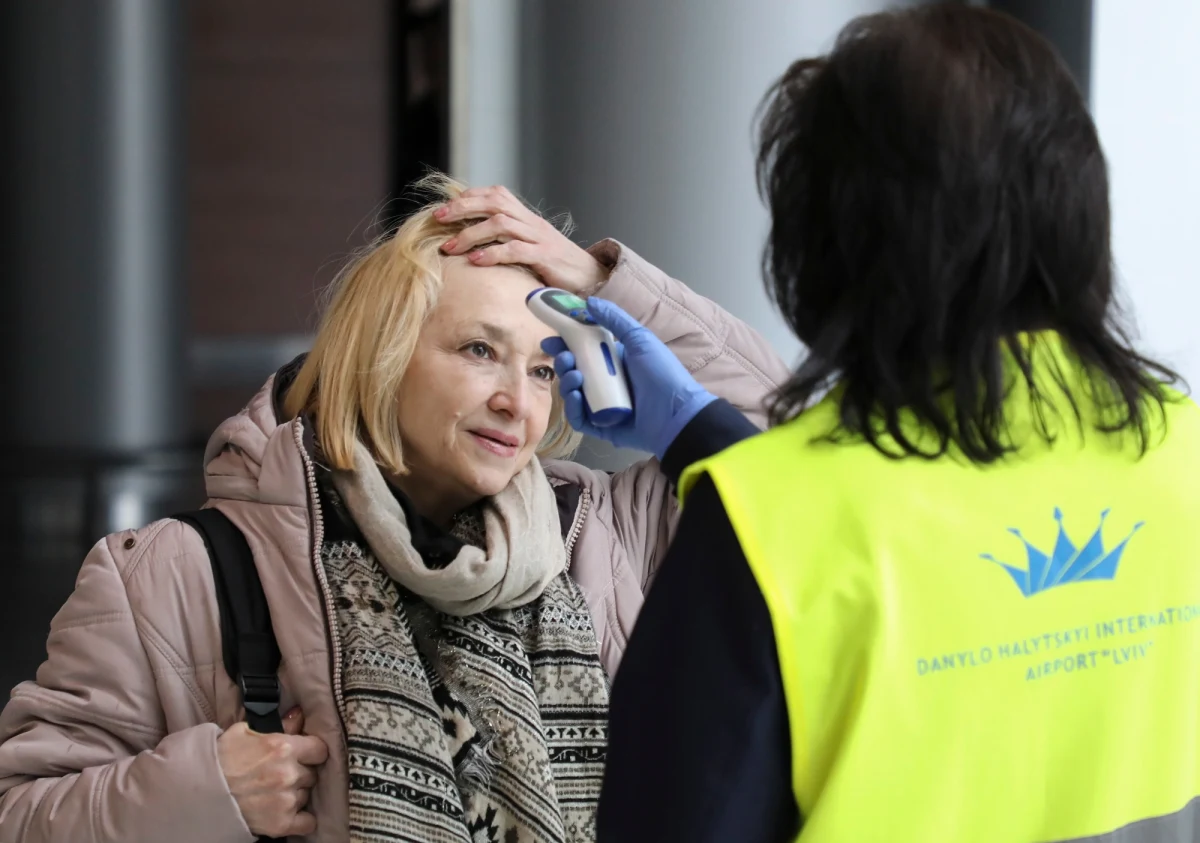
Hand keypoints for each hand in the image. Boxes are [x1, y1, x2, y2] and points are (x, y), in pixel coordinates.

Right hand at [217, 707, 328, 838]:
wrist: (196, 792)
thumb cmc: (220, 758)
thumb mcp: (246, 732)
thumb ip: (280, 725)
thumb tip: (300, 714)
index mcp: (284, 747)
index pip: (320, 750)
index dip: (312, 753)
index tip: (305, 756)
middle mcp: (289, 773)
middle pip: (312, 774)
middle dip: (299, 774)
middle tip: (281, 775)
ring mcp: (286, 799)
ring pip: (306, 796)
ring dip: (295, 794)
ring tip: (274, 793)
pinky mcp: (281, 823)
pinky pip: (307, 823)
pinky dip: (301, 820)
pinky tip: (288, 813)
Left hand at [436, 185, 608, 294]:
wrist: (591, 278)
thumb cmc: (556, 266)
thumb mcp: (529, 247)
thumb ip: (507, 240)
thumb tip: (475, 241)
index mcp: (526, 217)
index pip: (495, 194)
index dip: (468, 197)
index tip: (444, 208)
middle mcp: (531, 222)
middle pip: (493, 202)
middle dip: (462, 208)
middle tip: (437, 218)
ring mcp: (539, 238)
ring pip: (500, 224)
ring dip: (471, 233)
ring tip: (450, 246)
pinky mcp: (545, 257)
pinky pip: (516, 250)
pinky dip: (492, 254)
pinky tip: (475, 261)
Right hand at [544, 298, 716, 458]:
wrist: (677, 413)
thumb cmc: (662, 373)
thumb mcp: (639, 339)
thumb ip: (614, 320)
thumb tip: (590, 302)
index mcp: (615, 361)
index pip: (583, 351)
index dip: (565, 344)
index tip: (551, 339)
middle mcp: (607, 383)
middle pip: (574, 371)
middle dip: (564, 363)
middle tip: (564, 357)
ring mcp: (603, 406)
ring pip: (573, 394)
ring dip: (567, 383)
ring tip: (575, 376)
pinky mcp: (601, 427)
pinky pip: (579, 419)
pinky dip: (573, 408)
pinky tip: (575, 396)